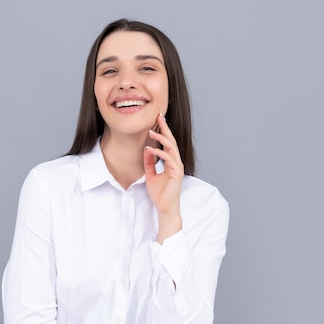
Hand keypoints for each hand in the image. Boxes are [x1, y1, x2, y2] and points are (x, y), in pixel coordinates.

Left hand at [144, 113, 183, 242]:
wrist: (165, 207)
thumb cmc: (160, 193)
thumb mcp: (150, 175)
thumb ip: (149, 163)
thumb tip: (146, 150)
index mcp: (171, 161)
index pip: (167, 143)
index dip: (163, 131)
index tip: (157, 120)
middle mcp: (176, 162)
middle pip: (171, 141)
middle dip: (165, 128)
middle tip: (159, 116)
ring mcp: (177, 167)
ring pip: (171, 148)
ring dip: (161, 138)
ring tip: (151, 131)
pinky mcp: (177, 173)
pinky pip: (168, 159)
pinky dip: (159, 153)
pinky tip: (150, 149)